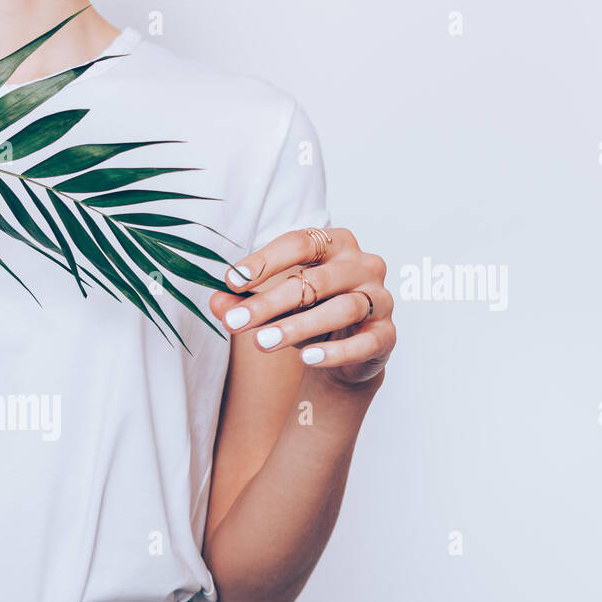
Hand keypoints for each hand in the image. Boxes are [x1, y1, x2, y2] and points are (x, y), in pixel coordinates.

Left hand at [208, 227, 394, 388]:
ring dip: (299, 327)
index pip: (301, 242)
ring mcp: (380, 299)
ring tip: (263, 343)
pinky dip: (335, 352)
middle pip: (318, 279)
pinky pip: (365, 342)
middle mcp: (363, 265)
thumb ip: (244, 302)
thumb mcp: (273, 306)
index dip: (265, 261)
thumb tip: (215, 302)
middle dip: (271, 302)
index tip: (231, 281)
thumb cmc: (310, 312)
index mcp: (335, 245)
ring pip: (343, 308)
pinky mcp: (386, 335)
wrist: (349, 350)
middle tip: (236, 322)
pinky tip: (307, 359)